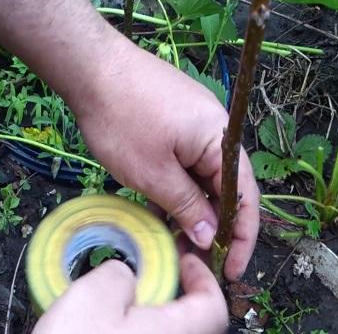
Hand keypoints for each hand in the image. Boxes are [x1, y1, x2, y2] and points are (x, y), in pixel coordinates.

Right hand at [33, 255, 227, 333]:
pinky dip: (137, 333)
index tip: (186, 262)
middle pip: (193, 325)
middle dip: (176, 297)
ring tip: (123, 306)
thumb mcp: (93, 295)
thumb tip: (125, 276)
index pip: (213, 306)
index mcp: (173, 333)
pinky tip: (108, 329)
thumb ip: (120, 274)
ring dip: (154, 319)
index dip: (203, 278)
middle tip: (154, 279)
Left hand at [73, 39, 259, 280]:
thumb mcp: (153, 174)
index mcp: (221, 141)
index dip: (241, 237)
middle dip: (211, 226)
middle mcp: (215, 130)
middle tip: (194, 260)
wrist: (91, 66)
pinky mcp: (171, 119)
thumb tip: (209, 235)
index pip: (246, 197)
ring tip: (175, 240)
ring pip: (200, 176)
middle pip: (224, 187)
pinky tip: (160, 209)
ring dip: (190, 208)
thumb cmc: (122, 120)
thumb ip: (186, 206)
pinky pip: (183, 161)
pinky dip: (175, 186)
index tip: (232, 271)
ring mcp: (192, 122)